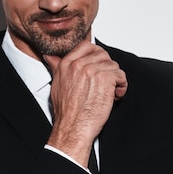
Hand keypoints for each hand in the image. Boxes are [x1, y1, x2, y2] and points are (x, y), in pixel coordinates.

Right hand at [43, 41, 126, 167]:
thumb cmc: (66, 111)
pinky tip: (115, 95)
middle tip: (106, 82)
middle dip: (107, 68)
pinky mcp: (105, 79)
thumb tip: (50, 57)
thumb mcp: (57, 85)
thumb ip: (57, 67)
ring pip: (113, 66)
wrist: (73, 127)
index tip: (100, 65)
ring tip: (110, 92)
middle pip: (103, 54)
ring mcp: (92, 70)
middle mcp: (78, 64)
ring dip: (115, 79)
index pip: (86, 46)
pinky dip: (122, 86)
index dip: (97, 55)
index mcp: (66, 64)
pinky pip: (120, 75)